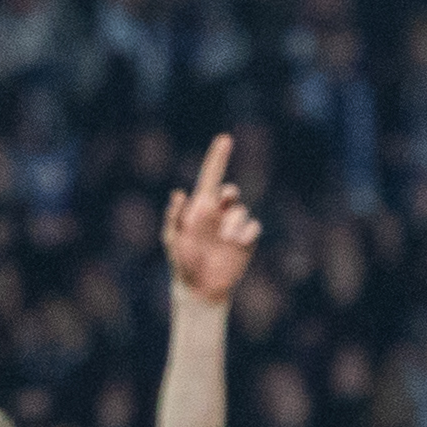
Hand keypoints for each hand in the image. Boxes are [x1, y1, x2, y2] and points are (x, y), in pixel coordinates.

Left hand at [161, 132, 261, 306]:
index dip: (217, 158)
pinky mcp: (246, 240)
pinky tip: (237, 243)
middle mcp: (219, 212)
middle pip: (230, 191)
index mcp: (200, 207)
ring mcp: (234, 226)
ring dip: (234, 222)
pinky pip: (253, 227)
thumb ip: (173, 217)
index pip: (210, 177)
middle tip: (224, 200)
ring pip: (241, 211)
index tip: (224, 139)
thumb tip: (178, 193)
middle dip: (229, 194)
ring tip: (225, 239)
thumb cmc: (182, 261)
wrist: (199, 287)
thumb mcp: (172, 240)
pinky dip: (247, 232)